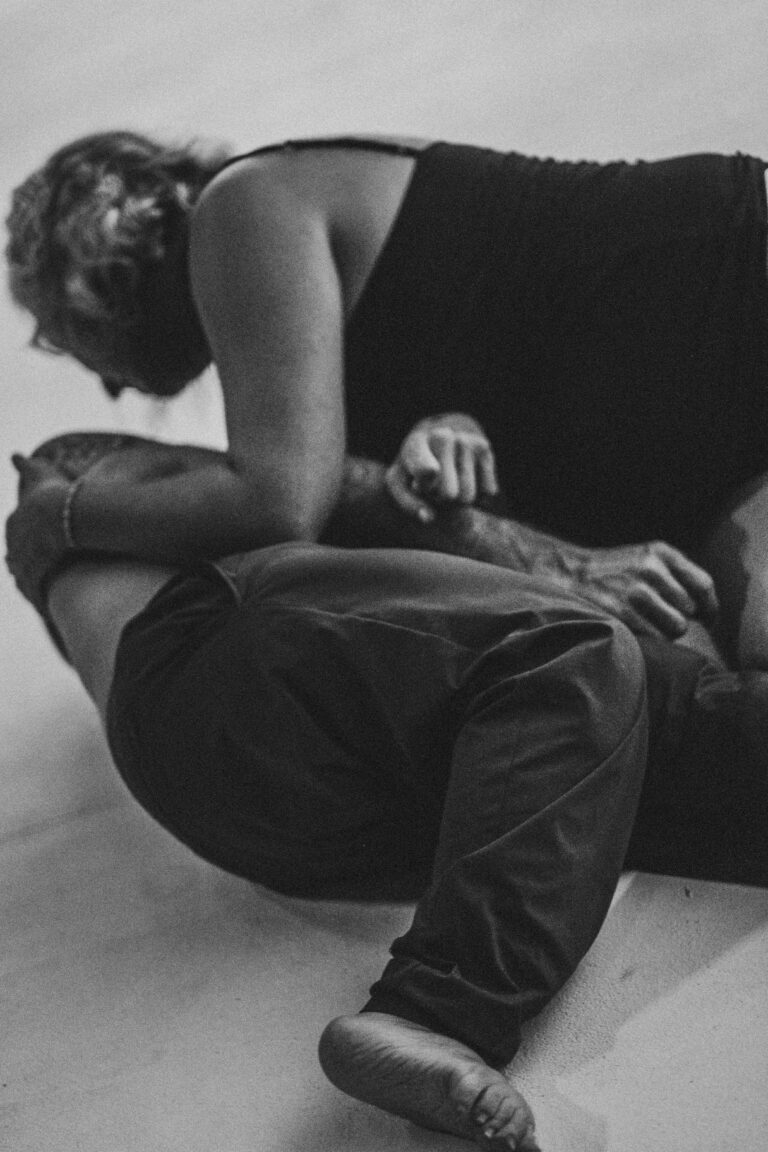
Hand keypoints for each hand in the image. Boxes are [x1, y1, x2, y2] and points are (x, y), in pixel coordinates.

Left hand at [5, 454, 71, 610]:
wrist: (64, 515)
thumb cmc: (55, 493)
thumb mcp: (40, 477)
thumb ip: (28, 467)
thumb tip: (14, 454)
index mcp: (15, 522)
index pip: (15, 534)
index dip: (21, 540)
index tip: (27, 547)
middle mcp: (15, 544)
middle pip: (16, 557)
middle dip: (21, 562)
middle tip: (23, 568)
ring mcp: (25, 561)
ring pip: (24, 576)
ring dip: (30, 582)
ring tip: (35, 590)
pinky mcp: (36, 576)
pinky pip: (36, 590)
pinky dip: (39, 597)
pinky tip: (42, 604)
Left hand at [386, 420, 498, 521]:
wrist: (438, 439)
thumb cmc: (413, 469)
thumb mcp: (400, 484)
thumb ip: (409, 503)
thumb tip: (429, 517)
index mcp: (415, 445)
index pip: (425, 464)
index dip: (429, 472)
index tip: (433, 471)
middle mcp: (442, 437)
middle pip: (449, 495)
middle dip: (441, 500)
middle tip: (433, 488)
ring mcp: (465, 441)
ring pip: (468, 496)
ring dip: (458, 500)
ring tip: (449, 482)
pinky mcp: (484, 448)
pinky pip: (487, 491)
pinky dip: (477, 494)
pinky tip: (465, 477)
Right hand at [569, 540, 718, 637]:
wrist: (571, 573)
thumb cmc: (616, 570)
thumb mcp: (647, 558)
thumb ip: (677, 574)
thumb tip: (706, 608)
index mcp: (661, 553)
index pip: (703, 584)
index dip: (710, 607)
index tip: (708, 621)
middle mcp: (651, 569)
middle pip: (690, 609)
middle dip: (682, 618)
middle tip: (665, 618)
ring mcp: (636, 591)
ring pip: (677, 626)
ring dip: (668, 631)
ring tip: (651, 624)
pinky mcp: (624, 612)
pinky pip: (656, 637)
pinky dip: (651, 638)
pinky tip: (637, 628)